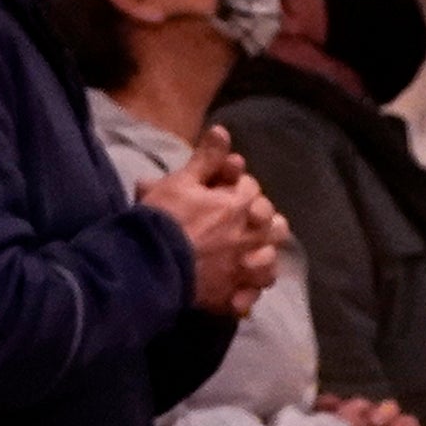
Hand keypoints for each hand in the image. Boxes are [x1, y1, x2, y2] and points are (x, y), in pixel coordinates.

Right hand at [139, 130, 286, 317]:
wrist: (149, 264)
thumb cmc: (164, 218)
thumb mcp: (180, 181)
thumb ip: (206, 158)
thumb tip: (223, 130)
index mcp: (239, 206)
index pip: (252, 188)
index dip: (239, 185)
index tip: (223, 188)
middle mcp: (250, 237)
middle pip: (276, 226)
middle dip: (263, 221)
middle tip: (246, 222)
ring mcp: (243, 270)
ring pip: (270, 263)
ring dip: (262, 257)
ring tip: (248, 257)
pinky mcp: (231, 296)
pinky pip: (251, 296)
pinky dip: (248, 292)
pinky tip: (240, 289)